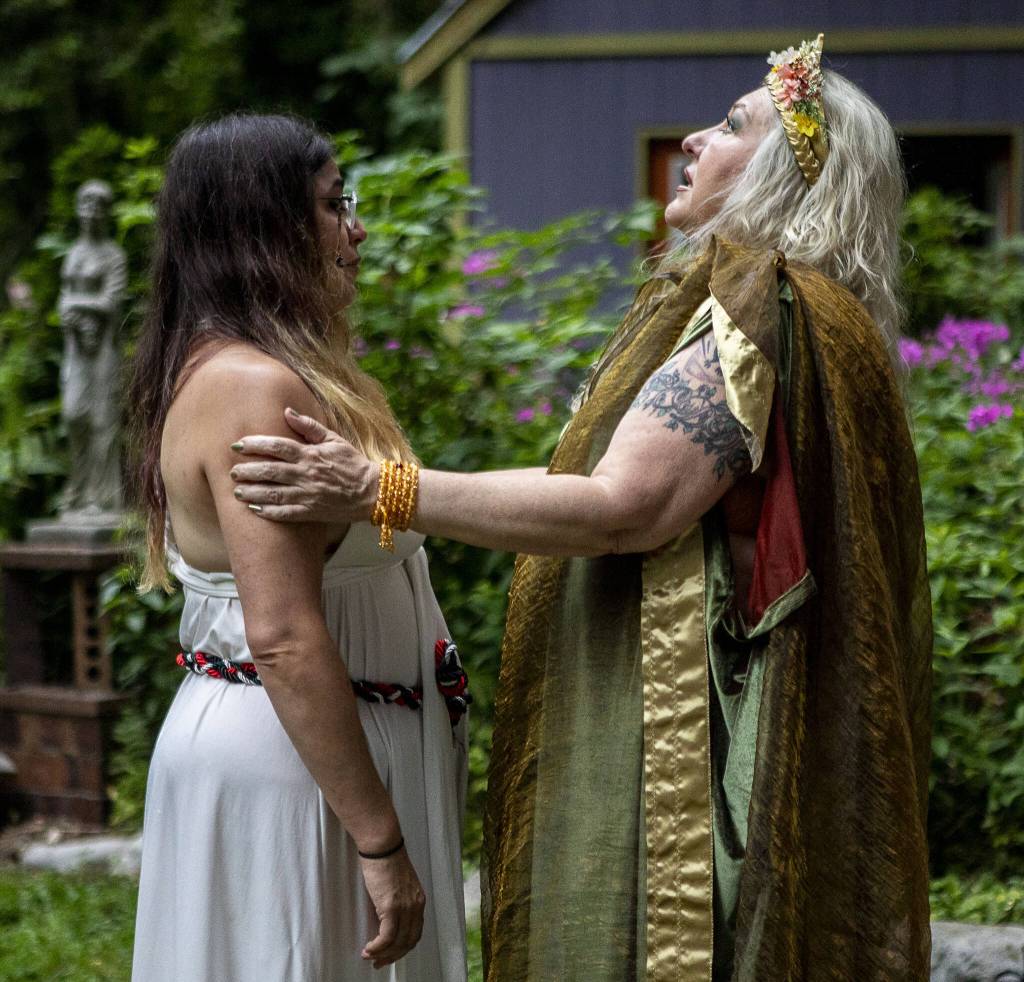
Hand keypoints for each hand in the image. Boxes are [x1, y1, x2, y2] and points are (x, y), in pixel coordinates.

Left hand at [230, 408, 378, 523]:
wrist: (372, 491)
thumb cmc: (352, 463)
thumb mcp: (334, 439)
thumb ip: (309, 426)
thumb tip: (287, 412)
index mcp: (310, 454)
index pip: (276, 446)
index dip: (254, 445)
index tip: (237, 445)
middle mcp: (305, 474)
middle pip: (269, 471)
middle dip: (247, 471)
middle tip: (233, 472)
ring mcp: (307, 495)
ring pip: (272, 493)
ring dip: (252, 493)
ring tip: (237, 491)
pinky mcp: (311, 512)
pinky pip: (285, 513)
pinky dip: (268, 512)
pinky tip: (255, 510)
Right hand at [359, 846, 425, 968]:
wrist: (382, 844)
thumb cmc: (385, 859)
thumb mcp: (398, 883)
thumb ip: (398, 900)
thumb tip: (386, 917)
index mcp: (419, 899)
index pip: (415, 932)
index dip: (402, 947)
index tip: (389, 954)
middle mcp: (416, 905)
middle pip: (409, 941)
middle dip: (393, 956)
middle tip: (379, 963)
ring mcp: (405, 907)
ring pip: (398, 943)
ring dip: (383, 954)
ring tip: (369, 956)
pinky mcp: (391, 906)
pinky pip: (386, 937)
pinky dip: (377, 947)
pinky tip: (368, 949)